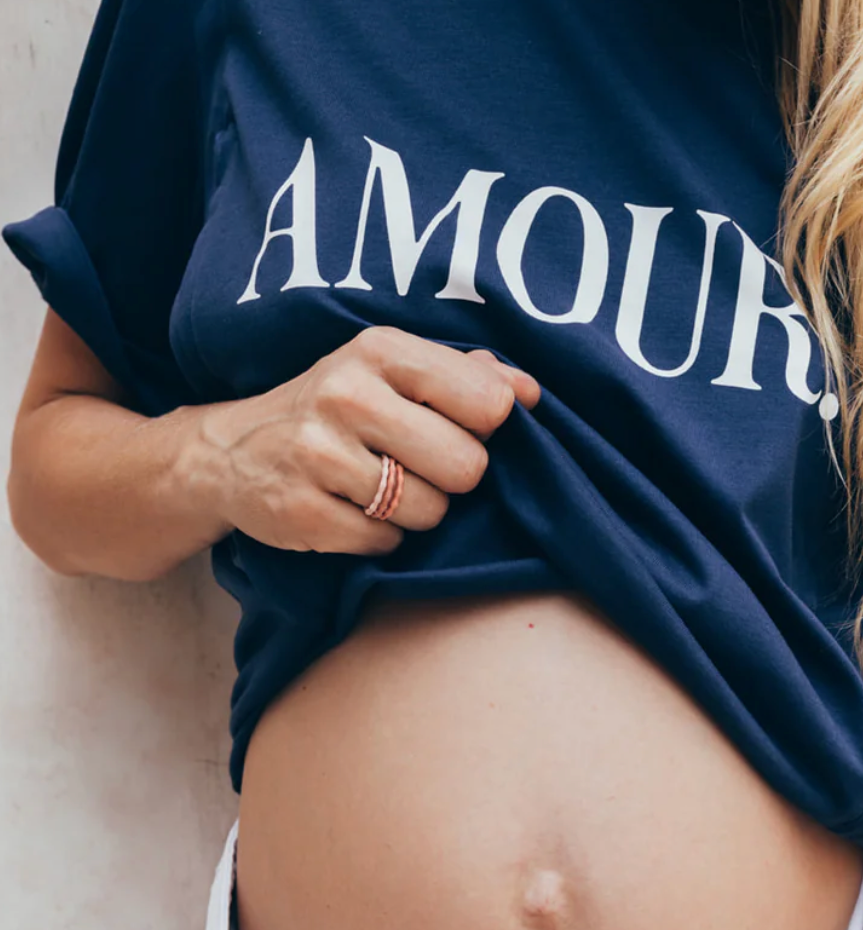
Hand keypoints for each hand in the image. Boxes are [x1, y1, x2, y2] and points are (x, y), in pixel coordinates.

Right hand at [195, 327, 540, 554]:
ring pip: (429, 511)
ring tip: (380, 489)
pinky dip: (379, 538)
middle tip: (418, 468)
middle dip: (453, 479)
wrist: (231, 450)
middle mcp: (346, 395)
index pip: (487, 402)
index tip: (458, 428)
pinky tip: (351, 511)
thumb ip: (466, 376)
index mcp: (381, 351)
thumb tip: (529, 392)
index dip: (486, 428)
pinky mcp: (301, 512)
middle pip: (466, 466)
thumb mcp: (392, 372)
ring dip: (417, 512)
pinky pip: (385, 543)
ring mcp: (318, 455)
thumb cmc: (338, 409)